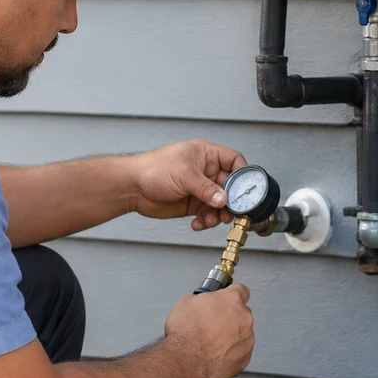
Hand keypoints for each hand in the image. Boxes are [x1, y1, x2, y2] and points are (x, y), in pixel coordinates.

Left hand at [129, 140, 247, 230]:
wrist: (132, 187)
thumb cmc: (152, 169)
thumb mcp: (184, 175)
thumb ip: (206, 189)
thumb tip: (223, 199)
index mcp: (206, 155)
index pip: (234, 161)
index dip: (242, 175)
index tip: (245, 190)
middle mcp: (205, 171)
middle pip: (229, 186)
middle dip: (230, 201)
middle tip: (229, 212)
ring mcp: (199, 188)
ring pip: (219, 203)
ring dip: (218, 214)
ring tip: (211, 220)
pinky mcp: (192, 203)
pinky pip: (207, 213)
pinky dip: (206, 220)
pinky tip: (198, 223)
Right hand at [164, 284, 254, 377]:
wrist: (185, 362)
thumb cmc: (185, 334)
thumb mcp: (186, 302)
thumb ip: (203, 299)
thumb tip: (203, 302)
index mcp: (231, 300)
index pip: (242, 290)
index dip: (232, 294)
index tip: (228, 299)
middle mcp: (244, 318)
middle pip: (242, 313)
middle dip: (230, 317)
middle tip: (213, 324)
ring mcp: (247, 339)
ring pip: (242, 333)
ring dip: (231, 335)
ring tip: (212, 341)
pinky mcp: (245, 358)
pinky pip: (241, 351)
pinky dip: (231, 352)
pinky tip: (215, 352)